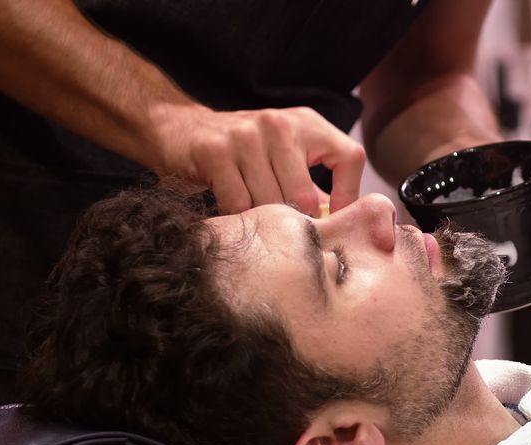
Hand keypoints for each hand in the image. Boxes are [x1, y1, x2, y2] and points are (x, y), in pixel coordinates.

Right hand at [154, 105, 365, 214]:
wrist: (181, 129)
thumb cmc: (244, 152)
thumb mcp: (287, 157)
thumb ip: (316, 189)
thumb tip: (347, 227)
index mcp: (307, 123)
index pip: (348, 157)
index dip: (348, 196)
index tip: (336, 221)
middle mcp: (279, 124)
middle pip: (305, 195)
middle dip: (296, 221)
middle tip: (286, 234)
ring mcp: (246, 135)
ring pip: (270, 202)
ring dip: (263, 221)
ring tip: (257, 222)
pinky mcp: (215, 150)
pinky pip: (238, 204)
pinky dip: (238, 218)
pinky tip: (234, 215)